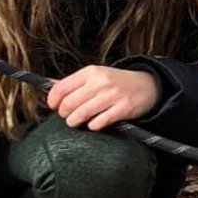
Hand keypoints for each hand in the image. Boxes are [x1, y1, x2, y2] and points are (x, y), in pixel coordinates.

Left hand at [46, 65, 160, 130]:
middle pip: (69, 103)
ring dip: (75, 121)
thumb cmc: (117, 82)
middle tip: (67, 116)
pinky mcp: (123, 108)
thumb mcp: (96, 75)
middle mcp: (100, 82)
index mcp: (91, 72)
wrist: (146, 85)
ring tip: (76, 121)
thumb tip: (52, 90)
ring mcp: (112, 95)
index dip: (53, 101)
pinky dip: (93, 125)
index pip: (61, 88)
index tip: (54, 106)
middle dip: (64, 113)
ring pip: (81, 114)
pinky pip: (99, 122)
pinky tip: (94, 123)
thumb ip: (75, 83)